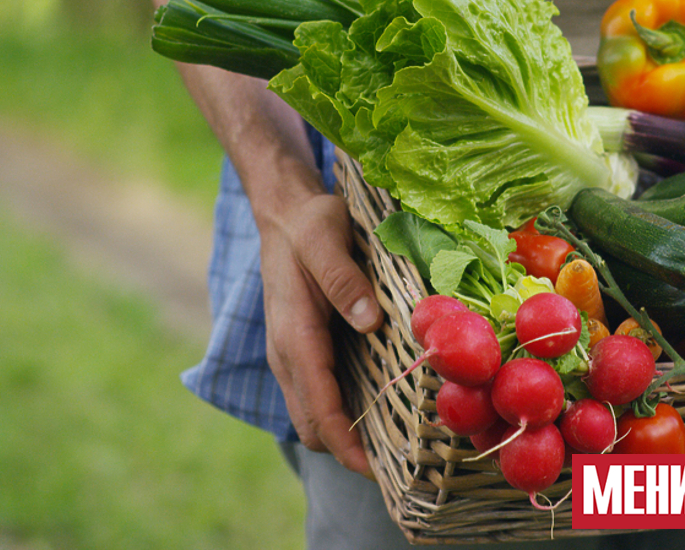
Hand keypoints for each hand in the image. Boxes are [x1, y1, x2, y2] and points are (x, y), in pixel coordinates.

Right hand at [258, 191, 383, 476]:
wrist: (284, 212)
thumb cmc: (309, 223)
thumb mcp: (325, 238)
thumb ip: (342, 278)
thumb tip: (368, 322)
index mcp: (294, 336)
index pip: (318, 408)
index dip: (346, 446)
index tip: (378, 471)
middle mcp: (287, 355)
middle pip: (313, 426)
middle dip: (349, 452)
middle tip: (400, 465)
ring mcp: (291, 356)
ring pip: (313, 416)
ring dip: (345, 437)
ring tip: (395, 447)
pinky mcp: (301, 351)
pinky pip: (318, 396)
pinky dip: (342, 414)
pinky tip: (380, 410)